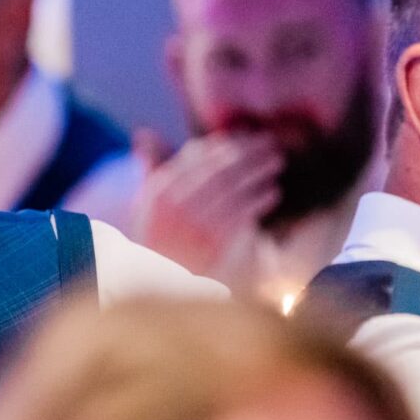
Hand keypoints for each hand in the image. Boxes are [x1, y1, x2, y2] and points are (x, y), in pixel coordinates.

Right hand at [127, 134, 283, 273]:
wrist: (161, 285)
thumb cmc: (156, 239)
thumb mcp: (145, 206)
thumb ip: (151, 169)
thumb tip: (144, 133)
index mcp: (158, 191)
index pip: (196, 156)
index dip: (224, 144)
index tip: (244, 138)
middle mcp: (174, 205)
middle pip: (218, 168)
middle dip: (247, 152)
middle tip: (269, 143)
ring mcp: (195, 224)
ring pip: (235, 188)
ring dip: (259, 171)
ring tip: (275, 162)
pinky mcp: (215, 243)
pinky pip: (244, 213)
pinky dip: (261, 200)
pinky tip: (273, 192)